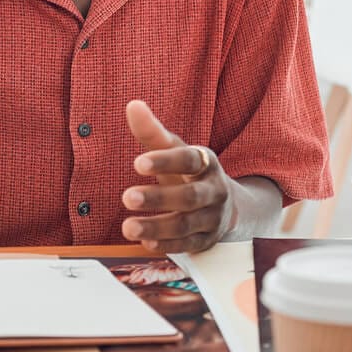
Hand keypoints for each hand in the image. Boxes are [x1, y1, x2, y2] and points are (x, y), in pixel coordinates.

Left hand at [121, 100, 231, 254]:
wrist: (224, 204)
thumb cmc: (190, 172)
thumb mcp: (175, 150)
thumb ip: (153, 132)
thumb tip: (133, 106)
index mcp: (207, 163)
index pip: (190, 160)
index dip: (166, 161)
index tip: (138, 164)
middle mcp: (214, 191)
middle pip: (189, 197)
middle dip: (158, 198)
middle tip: (127, 197)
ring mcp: (212, 218)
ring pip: (186, 225)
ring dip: (157, 227)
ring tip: (127, 227)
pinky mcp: (206, 240)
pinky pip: (187, 245)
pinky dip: (166, 245)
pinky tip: (144, 242)